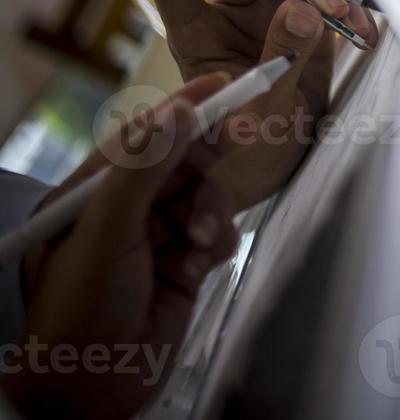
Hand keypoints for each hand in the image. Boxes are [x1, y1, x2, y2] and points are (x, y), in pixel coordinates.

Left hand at [4, 79, 241, 419]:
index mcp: (90, 192)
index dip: (185, 107)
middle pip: (181, 160)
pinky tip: (200, 263)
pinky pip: (218, 234)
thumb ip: (143, 168)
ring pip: (205, 196)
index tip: (224, 83)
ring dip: (212, 210)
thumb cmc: (77, 310)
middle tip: (249, 127)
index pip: (144, 136)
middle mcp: (124, 210)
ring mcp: (155, 238)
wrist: (90, 391)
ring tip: (200, 237)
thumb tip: (180, 114)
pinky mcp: (184, 267)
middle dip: (212, 147)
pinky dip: (217, 242)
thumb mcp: (105, 229)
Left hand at [142, 0, 378, 207]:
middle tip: (325, 5)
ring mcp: (268, 18)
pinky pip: (328, 1)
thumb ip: (280, 58)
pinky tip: (362, 33)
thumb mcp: (263, 112)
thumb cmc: (253, 149)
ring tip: (350, 23)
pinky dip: (349, 13)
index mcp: (198, 35)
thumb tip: (300, 7)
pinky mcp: (304, 25)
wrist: (287, 161)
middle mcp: (229, 17)